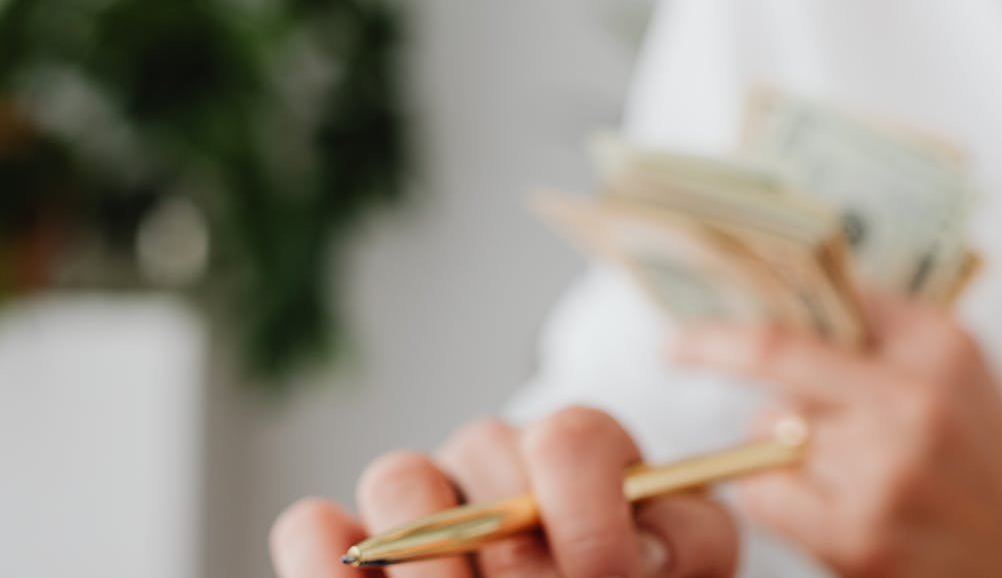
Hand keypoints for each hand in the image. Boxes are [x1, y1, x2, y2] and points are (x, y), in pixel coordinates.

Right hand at [270, 406, 738, 577]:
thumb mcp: (686, 558)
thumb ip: (685, 541)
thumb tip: (638, 552)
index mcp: (582, 453)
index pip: (571, 438)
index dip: (588, 513)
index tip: (609, 575)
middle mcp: (496, 462)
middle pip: (483, 450)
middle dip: (513, 548)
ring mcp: (421, 503)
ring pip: (397, 479)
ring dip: (429, 554)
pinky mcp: (355, 550)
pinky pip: (313, 530)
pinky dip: (328, 560)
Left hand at [673, 297, 1001, 576]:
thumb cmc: (983, 449)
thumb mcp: (952, 360)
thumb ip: (874, 318)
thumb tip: (774, 284)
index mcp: (935, 346)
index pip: (796, 324)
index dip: (718, 335)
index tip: (674, 342)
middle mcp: (912, 403)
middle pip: (772, 379)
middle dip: (768, 396)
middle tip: (794, 413)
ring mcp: (886, 474)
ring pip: (765, 439)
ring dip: (787, 452)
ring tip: (856, 475)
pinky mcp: (862, 539)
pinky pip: (766, 496)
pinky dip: (780, 498)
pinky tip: (835, 509)